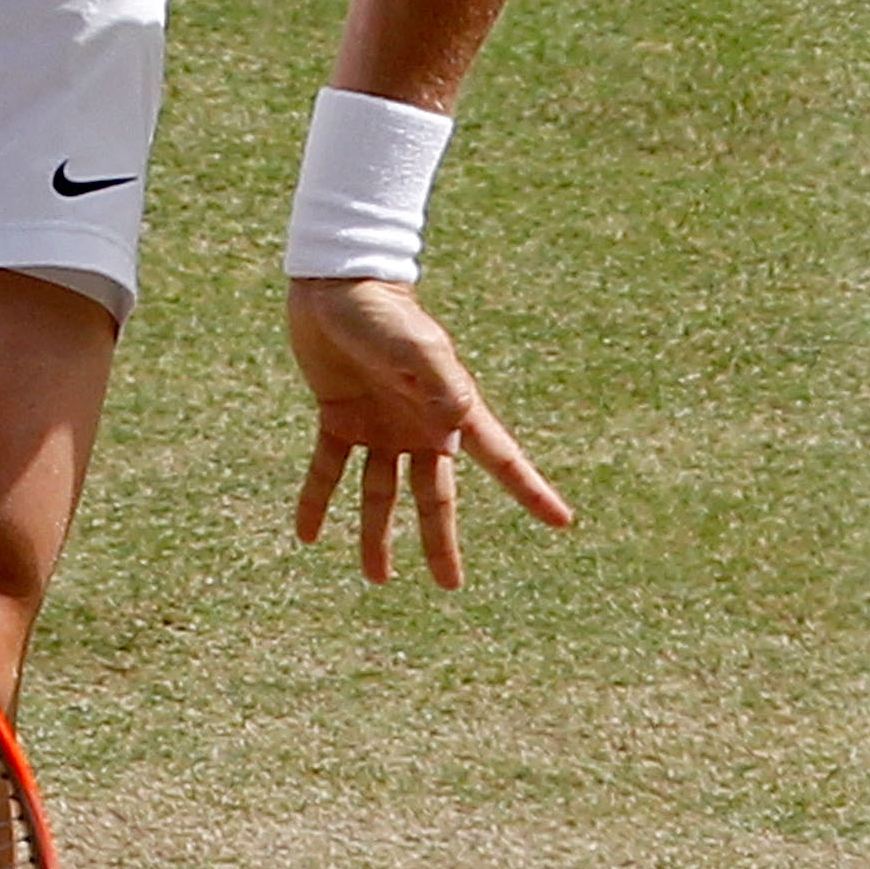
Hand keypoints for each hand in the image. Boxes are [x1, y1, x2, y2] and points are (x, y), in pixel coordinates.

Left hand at [286, 275, 571, 589]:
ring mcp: (380, 425)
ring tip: (377, 578)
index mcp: (450, 410)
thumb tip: (454, 434)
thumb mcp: (416, 348)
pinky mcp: (339, 417)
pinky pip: (328, 469)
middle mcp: (419, 426)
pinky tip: (307, 535)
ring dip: (378, 534)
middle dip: (441, 541)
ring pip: (382, 493)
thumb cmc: (383, 311)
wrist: (335, 282)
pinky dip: (317, 500)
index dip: (530, 492)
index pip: (500, 460)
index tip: (562, 523)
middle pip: (435, 495)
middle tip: (450, 585)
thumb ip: (438, 386)